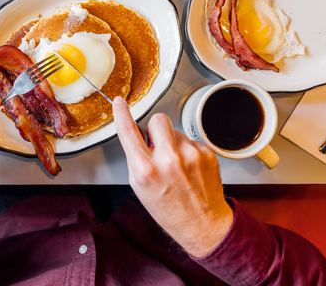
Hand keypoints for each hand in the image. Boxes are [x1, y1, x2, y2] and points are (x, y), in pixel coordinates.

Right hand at [112, 97, 233, 257]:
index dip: (121, 113)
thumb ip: (137, 158)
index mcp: (146, 170)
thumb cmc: (169, 209)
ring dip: (173, 142)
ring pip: (175, 130)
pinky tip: (188, 168)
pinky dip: (187, 151)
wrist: (202, 223)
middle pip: (158, 120)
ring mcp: (190, 155)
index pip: (128, 131)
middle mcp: (168, 160)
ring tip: (176, 165)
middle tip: (157, 145)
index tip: (120, 102)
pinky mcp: (206, 153)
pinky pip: (190, 140)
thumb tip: (139, 134)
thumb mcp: (139, 186)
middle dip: (155, 128)